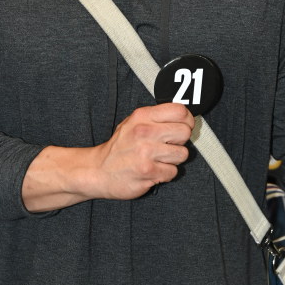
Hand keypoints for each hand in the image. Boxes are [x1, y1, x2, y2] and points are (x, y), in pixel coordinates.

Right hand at [22, 103, 194, 210]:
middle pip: (185, 132)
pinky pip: (173, 172)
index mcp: (142, 116)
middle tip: (168, 145)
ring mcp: (146, 153)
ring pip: (182, 154)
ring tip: (158, 159)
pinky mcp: (148, 172)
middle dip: (180, 141)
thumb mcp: (132, 122)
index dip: (186, 120)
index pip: (180, 111)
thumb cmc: (119, 147)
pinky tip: (153, 170)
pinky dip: (165, 174)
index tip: (182, 126)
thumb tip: (184, 116)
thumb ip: (156, 117)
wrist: (97, 171)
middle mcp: (144, 132)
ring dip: (173, 160)